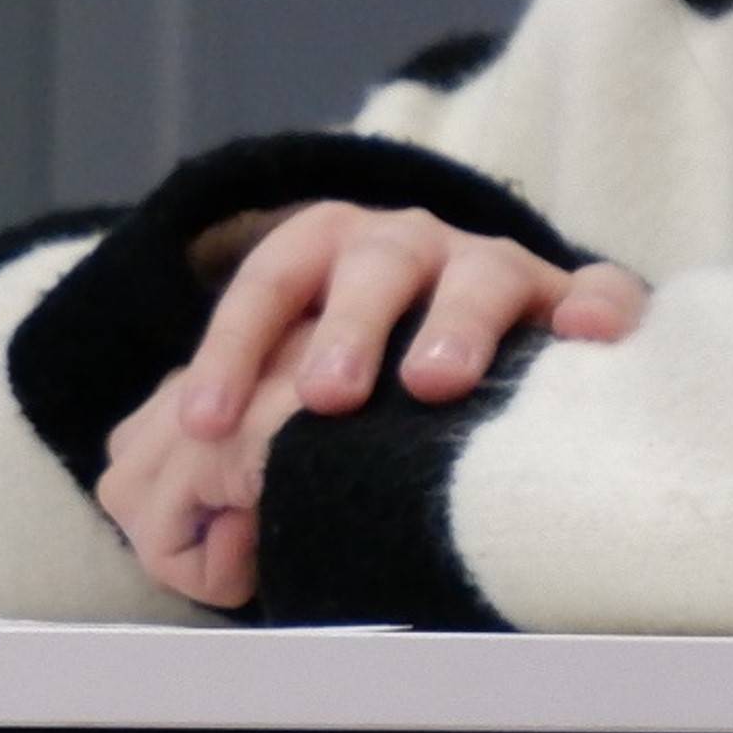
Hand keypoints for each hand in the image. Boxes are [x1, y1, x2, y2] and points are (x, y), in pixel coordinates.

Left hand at [91, 203, 646, 609]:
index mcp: (322, 255)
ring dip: (453, 324)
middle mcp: (406, 248)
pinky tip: (593, 336)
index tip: (202, 424)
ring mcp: (491, 266)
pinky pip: (592, 290)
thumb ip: (222, 418)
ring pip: (476, 275)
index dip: (228, 349)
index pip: (266, 284)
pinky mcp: (567, 295)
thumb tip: (137, 484)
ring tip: (436, 385)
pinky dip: (596, 306)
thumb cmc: (354, 369)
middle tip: (326, 397)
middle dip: (344, 329)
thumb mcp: (283, 375)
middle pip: (370, 269)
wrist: (459, 320)